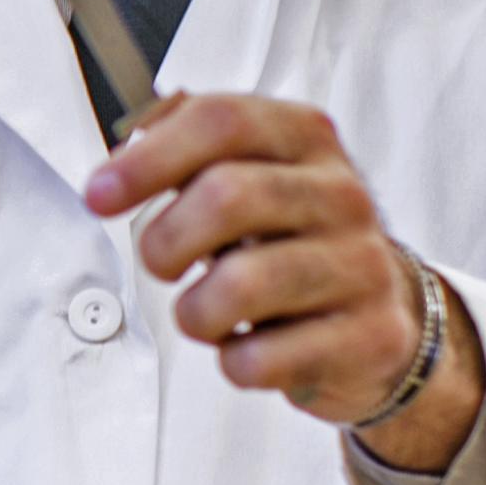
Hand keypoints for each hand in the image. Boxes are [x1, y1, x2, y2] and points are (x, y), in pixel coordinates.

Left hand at [81, 93, 485, 471]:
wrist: (386, 312)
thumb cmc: (293, 239)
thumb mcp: (251, 173)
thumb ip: (185, 150)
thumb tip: (120, 155)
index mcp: (306, 138)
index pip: (221, 122)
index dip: (148, 159)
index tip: (99, 196)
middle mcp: (342, 194)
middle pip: (226, 196)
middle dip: (165, 241)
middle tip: (162, 263)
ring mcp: (363, 265)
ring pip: (240, 286)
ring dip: (196, 312)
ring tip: (209, 313)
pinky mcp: (370, 336)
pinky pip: (261, 359)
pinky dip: (234, 362)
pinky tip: (253, 347)